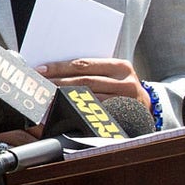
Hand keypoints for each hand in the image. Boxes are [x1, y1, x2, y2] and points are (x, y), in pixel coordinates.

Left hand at [36, 57, 150, 111]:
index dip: (60, 67)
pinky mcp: (121, 120)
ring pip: (87, 99)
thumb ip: (93, 69)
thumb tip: (56, 68)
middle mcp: (125, 83)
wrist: (147, 108)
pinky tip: (61, 113)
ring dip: (63, 99)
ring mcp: (125, 103)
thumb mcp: (114, 73)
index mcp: (121, 66)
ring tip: (43, 98)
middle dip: (57, 83)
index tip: (40, 69)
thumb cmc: (121, 86)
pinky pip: (94, 116)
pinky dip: (76, 113)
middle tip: (37, 84)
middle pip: (83, 82)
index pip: (84, 65)